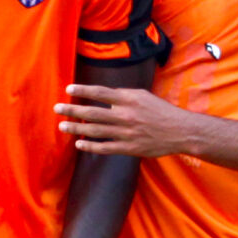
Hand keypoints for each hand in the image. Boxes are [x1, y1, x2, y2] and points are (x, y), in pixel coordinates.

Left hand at [54, 84, 199, 157]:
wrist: (180, 131)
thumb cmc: (161, 111)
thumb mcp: (143, 96)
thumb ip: (123, 96)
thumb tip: (103, 96)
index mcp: (129, 99)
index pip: (100, 93)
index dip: (83, 90)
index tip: (68, 89)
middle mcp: (125, 115)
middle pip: (93, 112)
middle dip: (72, 110)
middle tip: (57, 108)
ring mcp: (126, 133)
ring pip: (95, 131)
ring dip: (76, 128)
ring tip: (62, 126)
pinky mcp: (129, 148)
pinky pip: (105, 148)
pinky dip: (91, 146)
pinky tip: (79, 144)